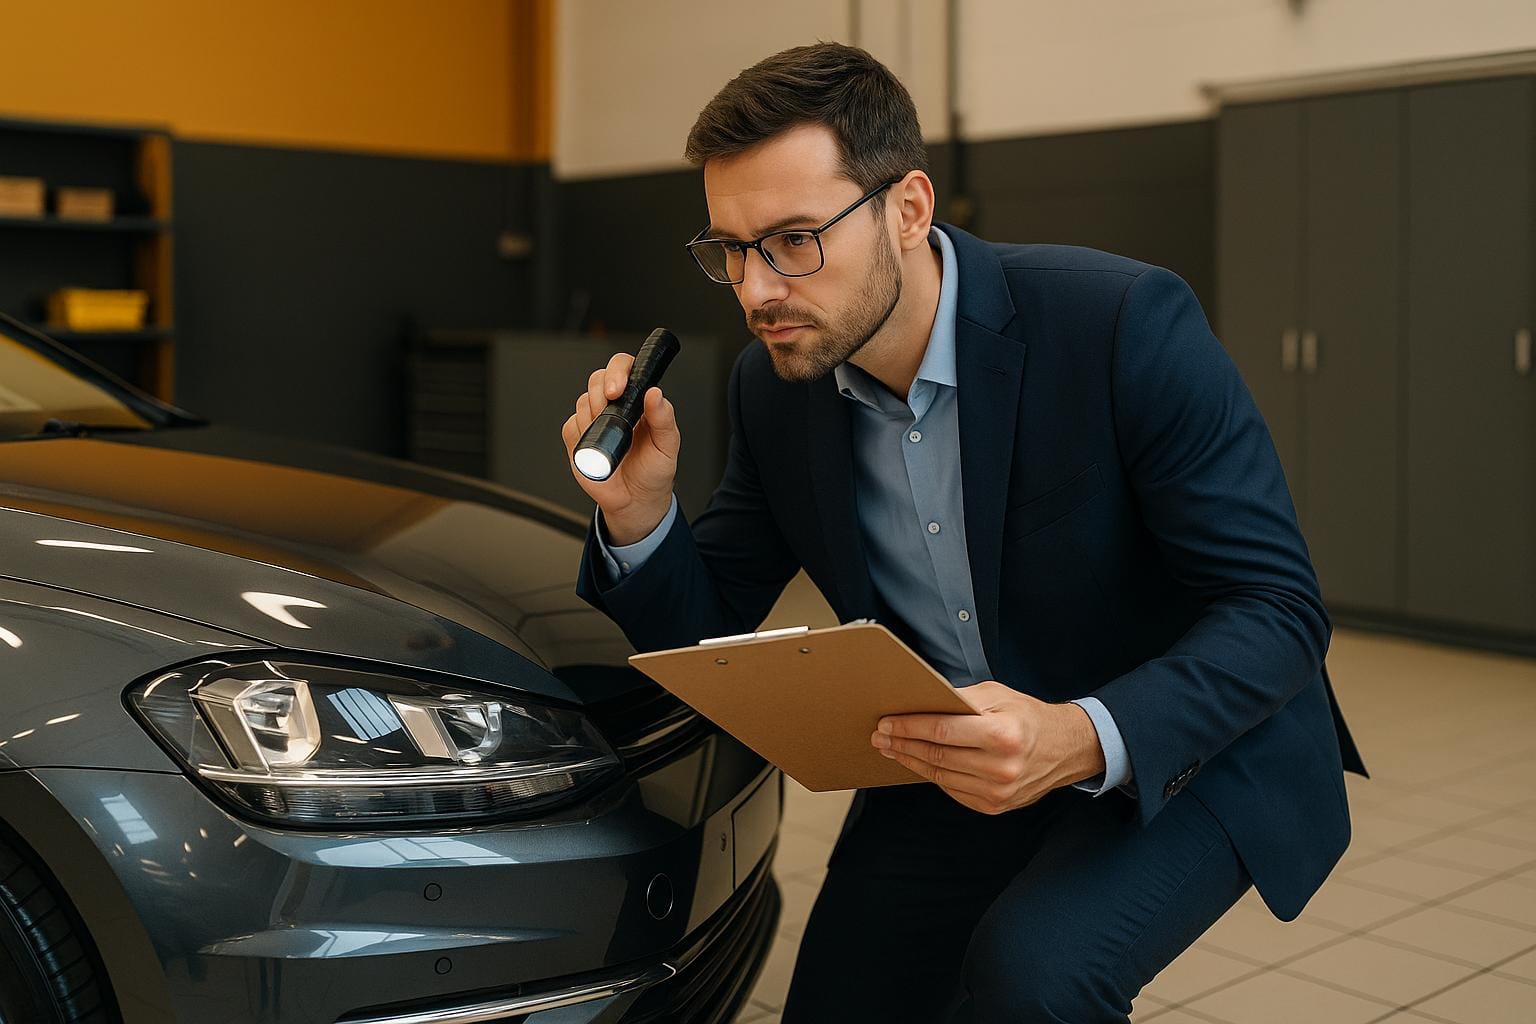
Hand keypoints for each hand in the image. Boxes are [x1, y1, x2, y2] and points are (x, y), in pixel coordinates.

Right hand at [561, 352, 680, 542]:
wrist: (635, 501)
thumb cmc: (654, 471)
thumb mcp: (668, 446)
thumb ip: (664, 418)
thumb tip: (655, 394)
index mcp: (638, 400)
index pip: (624, 368)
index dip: (618, 371)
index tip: (618, 389)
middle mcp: (615, 406)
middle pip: (598, 378)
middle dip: (600, 392)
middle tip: (608, 412)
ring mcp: (594, 420)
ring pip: (583, 400)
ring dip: (593, 416)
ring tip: (610, 438)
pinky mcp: (577, 437)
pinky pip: (570, 425)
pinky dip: (580, 434)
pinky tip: (596, 447)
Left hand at [870, 681, 1105, 814]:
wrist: (1064, 750)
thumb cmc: (1027, 717)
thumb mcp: (997, 696)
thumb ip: (959, 699)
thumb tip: (920, 700)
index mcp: (1002, 735)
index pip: (942, 731)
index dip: (909, 726)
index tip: (886, 722)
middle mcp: (1001, 768)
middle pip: (937, 755)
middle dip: (903, 743)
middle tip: (879, 735)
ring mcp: (998, 792)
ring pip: (940, 776)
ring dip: (911, 761)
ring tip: (891, 748)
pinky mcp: (994, 806)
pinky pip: (952, 789)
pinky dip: (931, 775)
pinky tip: (917, 762)